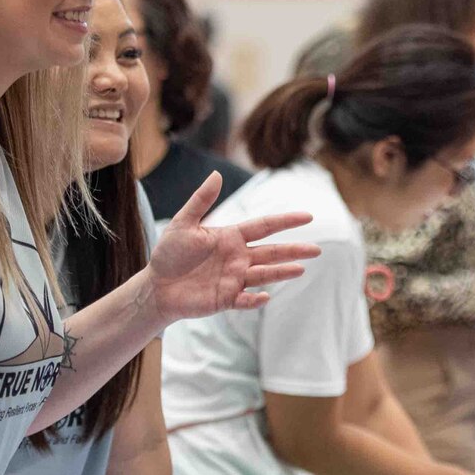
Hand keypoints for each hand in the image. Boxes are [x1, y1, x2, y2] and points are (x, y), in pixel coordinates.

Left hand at [142, 172, 320, 322]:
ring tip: (301, 269)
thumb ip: (201, 200)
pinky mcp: (226, 299)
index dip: (286, 221)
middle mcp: (238, 258)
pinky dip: (255, 300)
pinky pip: (245, 300)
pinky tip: (265, 296)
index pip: (264, 226)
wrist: (156, 286)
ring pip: (264, 274)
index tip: (308, 216)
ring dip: (282, 272)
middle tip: (317, 250)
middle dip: (294, 250)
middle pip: (272, 252)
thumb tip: (217, 174)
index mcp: (231, 237)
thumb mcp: (183, 223)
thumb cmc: (169, 254)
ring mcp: (234, 279)